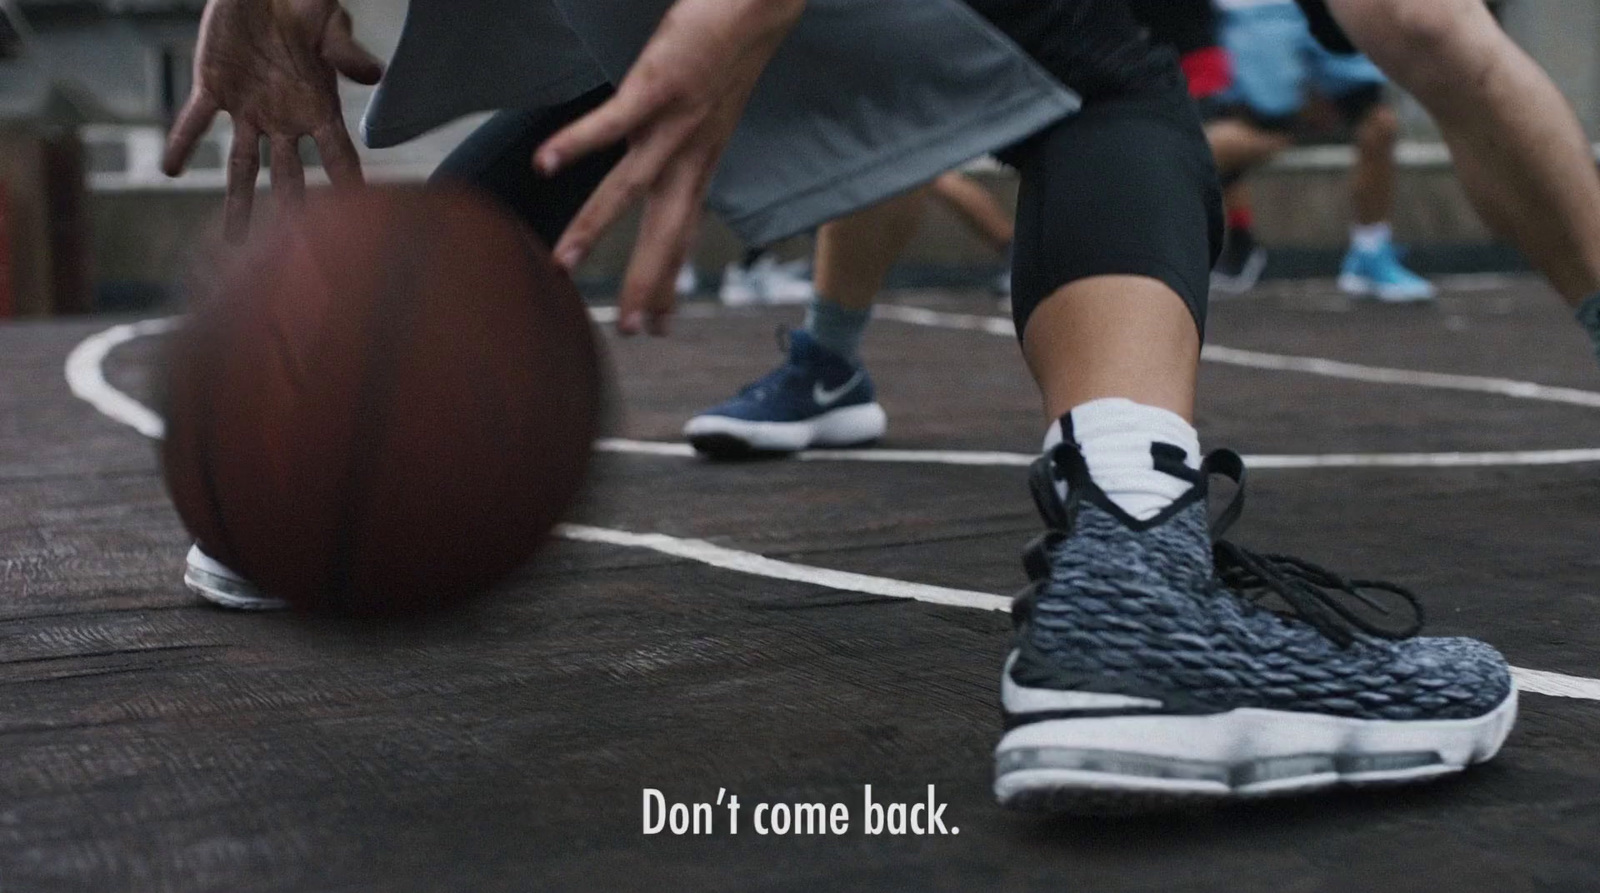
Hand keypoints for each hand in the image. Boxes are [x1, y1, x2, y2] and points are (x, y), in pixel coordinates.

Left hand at [162, 0, 383, 240]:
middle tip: (296, 254)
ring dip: (239, 201)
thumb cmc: (306, 4)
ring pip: (242, 164)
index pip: (338, 157)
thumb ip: (348, 52)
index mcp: (319, 109)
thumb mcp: (331, 24)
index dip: (348, 187)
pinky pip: (195, 121)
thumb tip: (375, 75)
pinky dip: (183, 143)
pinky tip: (172, 169)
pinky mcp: (213, 88)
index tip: (359, 223)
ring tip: (235, 241)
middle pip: (290, 175)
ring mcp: (249, 109)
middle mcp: (285, 120)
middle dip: (292, 212)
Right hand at [536, 0, 805, 335]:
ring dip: (595, 228)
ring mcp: (675, 121)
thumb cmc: (729, 49)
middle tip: (630, 331)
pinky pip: (611, 122)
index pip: (685, 234)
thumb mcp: (713, 111)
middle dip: (647, 282)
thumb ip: (690, 145)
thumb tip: (672, 169)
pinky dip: (577, 143)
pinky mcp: (658, 84)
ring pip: (632, 188)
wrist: (761, 5)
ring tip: (563, 263)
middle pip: (666, 230)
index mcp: (704, 161)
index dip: (670, 280)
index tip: (658, 325)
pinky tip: (546, 164)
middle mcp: (693, 152)